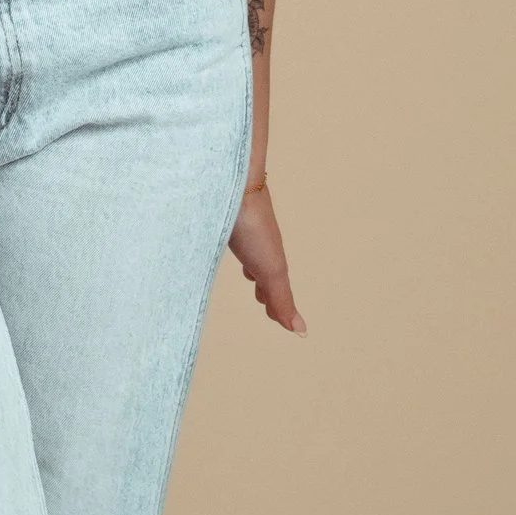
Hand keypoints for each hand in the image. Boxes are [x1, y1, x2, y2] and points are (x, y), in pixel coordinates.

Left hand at [227, 180, 304, 333]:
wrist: (233, 183)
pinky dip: (224, 247)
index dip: (272, 299)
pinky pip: (220, 237)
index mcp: (266, 255)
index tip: (270, 310)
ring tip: (247, 271)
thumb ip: (282, 300)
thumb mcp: (270, 270)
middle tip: (261, 297)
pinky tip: (217, 241)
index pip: (272, 283)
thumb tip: (301, 332)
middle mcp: (253, 241)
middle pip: (261, 267)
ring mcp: (235, 227)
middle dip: (262, 284)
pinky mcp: (214, 217)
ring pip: (246, 251)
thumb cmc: (253, 225)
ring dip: (249, 265)